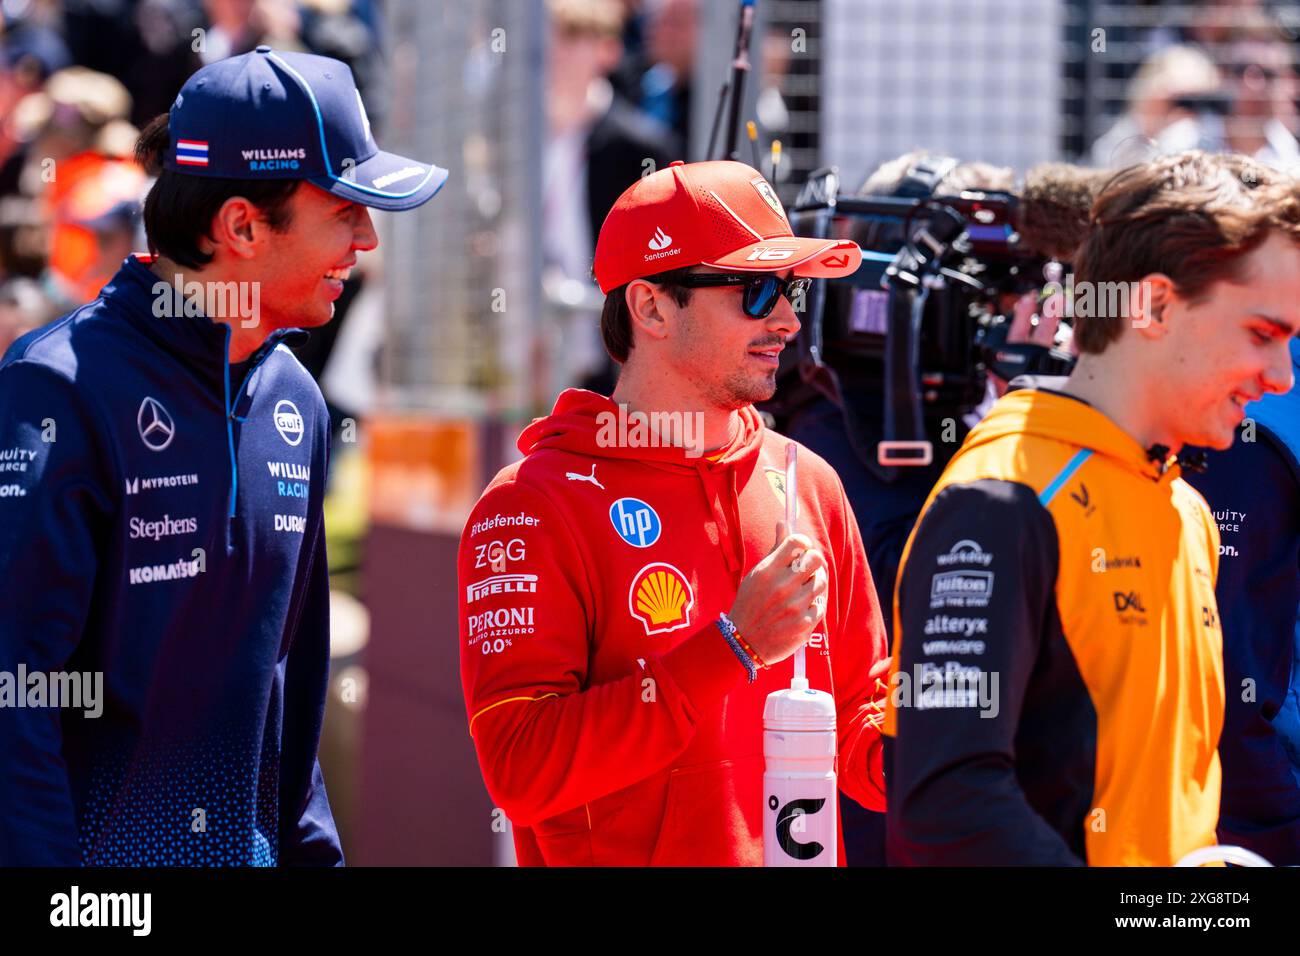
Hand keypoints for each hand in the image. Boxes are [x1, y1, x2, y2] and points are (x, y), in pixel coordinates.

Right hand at [727, 520, 828, 665]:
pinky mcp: (805, 624)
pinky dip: (812, 605)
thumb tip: (784, 522)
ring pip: (821, 581)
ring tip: (803, 589)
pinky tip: (800, 608)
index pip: (797, 542)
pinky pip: (820, 604)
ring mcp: (795, 606)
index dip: (803, 543)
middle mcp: (782, 587)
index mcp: (768, 571)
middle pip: (816, 559)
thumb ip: (775, 549)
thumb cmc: (749, 604)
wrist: (743, 642)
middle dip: (813, 561)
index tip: (801, 549)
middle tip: (806, 568)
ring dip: (814, 582)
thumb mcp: (757, 574)